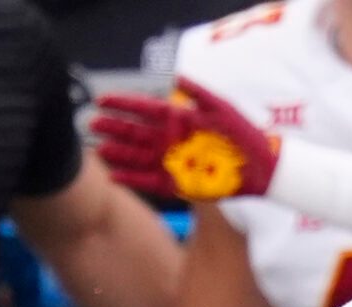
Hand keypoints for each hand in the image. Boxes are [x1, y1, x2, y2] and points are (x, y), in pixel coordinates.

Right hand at [90, 78, 276, 203]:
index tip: (103, 100)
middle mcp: (170, 139)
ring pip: (137, 157)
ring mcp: (172, 161)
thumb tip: (174, 78)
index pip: (144, 109)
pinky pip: (148, 182)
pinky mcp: (176, 184)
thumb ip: (196, 92)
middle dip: (113, 128)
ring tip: (97, 149)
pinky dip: (131, 179)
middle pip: (135, 133)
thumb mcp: (220, 106)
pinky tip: (113, 176)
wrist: (260, 166)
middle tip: (91, 123)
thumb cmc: (242, 133)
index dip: (123, 104)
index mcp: (178, 118)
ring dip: (117, 153)